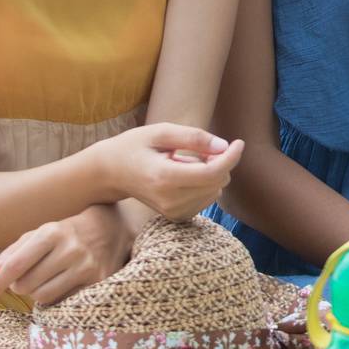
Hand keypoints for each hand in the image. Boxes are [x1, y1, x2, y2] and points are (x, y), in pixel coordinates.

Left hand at [0, 203, 139, 303]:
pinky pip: (62, 301)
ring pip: (43, 296)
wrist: (109, 229)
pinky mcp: (97, 281)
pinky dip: (53, 297)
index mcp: (52, 233)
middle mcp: (70, 249)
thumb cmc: (65, 233)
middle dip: (18, 286)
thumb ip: (12, 252)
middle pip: (27, 284)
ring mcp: (86, 266)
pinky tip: (58, 285)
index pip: (17, 264)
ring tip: (41, 282)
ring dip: (35, 294)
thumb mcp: (39, 234)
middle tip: (23, 280)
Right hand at [97, 123, 244, 220]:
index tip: (238, 142)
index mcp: (164, 178)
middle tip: (198, 148)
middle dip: (219, 162)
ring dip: (210, 172)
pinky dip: (204, 184)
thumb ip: (193, 137)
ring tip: (182, 162)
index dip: (231, 157)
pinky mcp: (176, 216)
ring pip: (215, 191)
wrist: (110, 173)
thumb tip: (224, 146)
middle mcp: (170, 200)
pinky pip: (207, 199)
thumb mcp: (160, 132)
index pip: (212, 173)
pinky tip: (184, 175)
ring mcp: (173, 212)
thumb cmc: (134, 146)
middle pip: (217, 182)